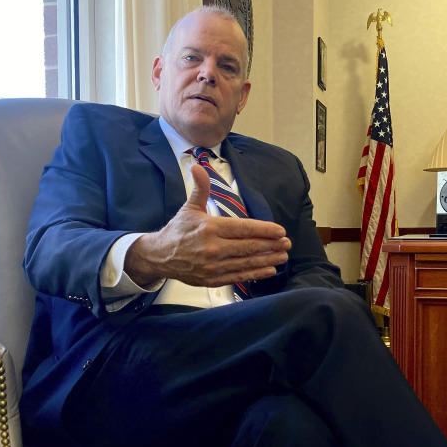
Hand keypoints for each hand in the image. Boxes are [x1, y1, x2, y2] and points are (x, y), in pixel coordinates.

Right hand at [125, 163, 290, 286]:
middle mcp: (213, 248)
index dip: (264, 230)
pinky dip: (255, 274)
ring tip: (282, 256)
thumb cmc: (178, 231)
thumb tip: (198, 167)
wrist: (159, 256)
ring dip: (267, 260)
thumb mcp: (189, 207)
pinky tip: (269, 270)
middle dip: (271, 245)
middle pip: (249, 246)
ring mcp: (213, 266)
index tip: (280, 231)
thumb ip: (200, 188)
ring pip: (246, 263)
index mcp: (210, 228)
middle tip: (287, 243)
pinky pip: (238, 276)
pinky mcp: (212, 279)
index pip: (243, 228)